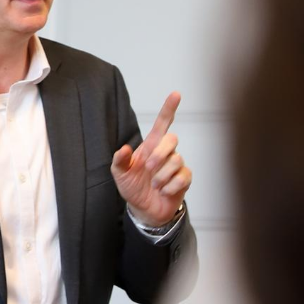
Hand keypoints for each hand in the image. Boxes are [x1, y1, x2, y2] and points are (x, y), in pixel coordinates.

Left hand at [111, 91, 192, 226]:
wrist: (144, 209)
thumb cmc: (132, 187)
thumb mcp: (120, 174)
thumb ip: (119, 160)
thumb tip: (124, 148)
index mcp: (150, 146)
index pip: (162, 124)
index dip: (169, 109)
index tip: (176, 94)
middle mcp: (165, 153)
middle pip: (172, 139)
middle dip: (160, 154)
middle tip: (148, 168)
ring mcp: (176, 165)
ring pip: (176, 161)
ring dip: (161, 176)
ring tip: (154, 185)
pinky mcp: (184, 179)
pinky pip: (183, 177)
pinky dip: (170, 187)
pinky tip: (163, 191)